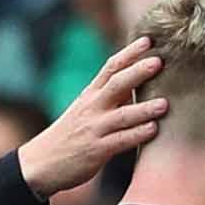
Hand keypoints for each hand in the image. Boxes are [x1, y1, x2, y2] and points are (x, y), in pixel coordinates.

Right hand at [17, 37, 167, 197]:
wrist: (40, 163)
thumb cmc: (69, 136)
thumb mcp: (85, 110)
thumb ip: (108, 96)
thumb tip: (136, 81)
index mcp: (90, 95)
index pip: (110, 68)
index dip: (129, 53)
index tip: (148, 40)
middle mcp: (92, 108)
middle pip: (116, 84)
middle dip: (137, 72)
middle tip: (159, 61)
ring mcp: (94, 129)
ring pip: (121, 116)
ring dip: (143, 109)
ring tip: (165, 104)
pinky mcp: (96, 151)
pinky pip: (119, 141)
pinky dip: (137, 134)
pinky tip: (153, 130)